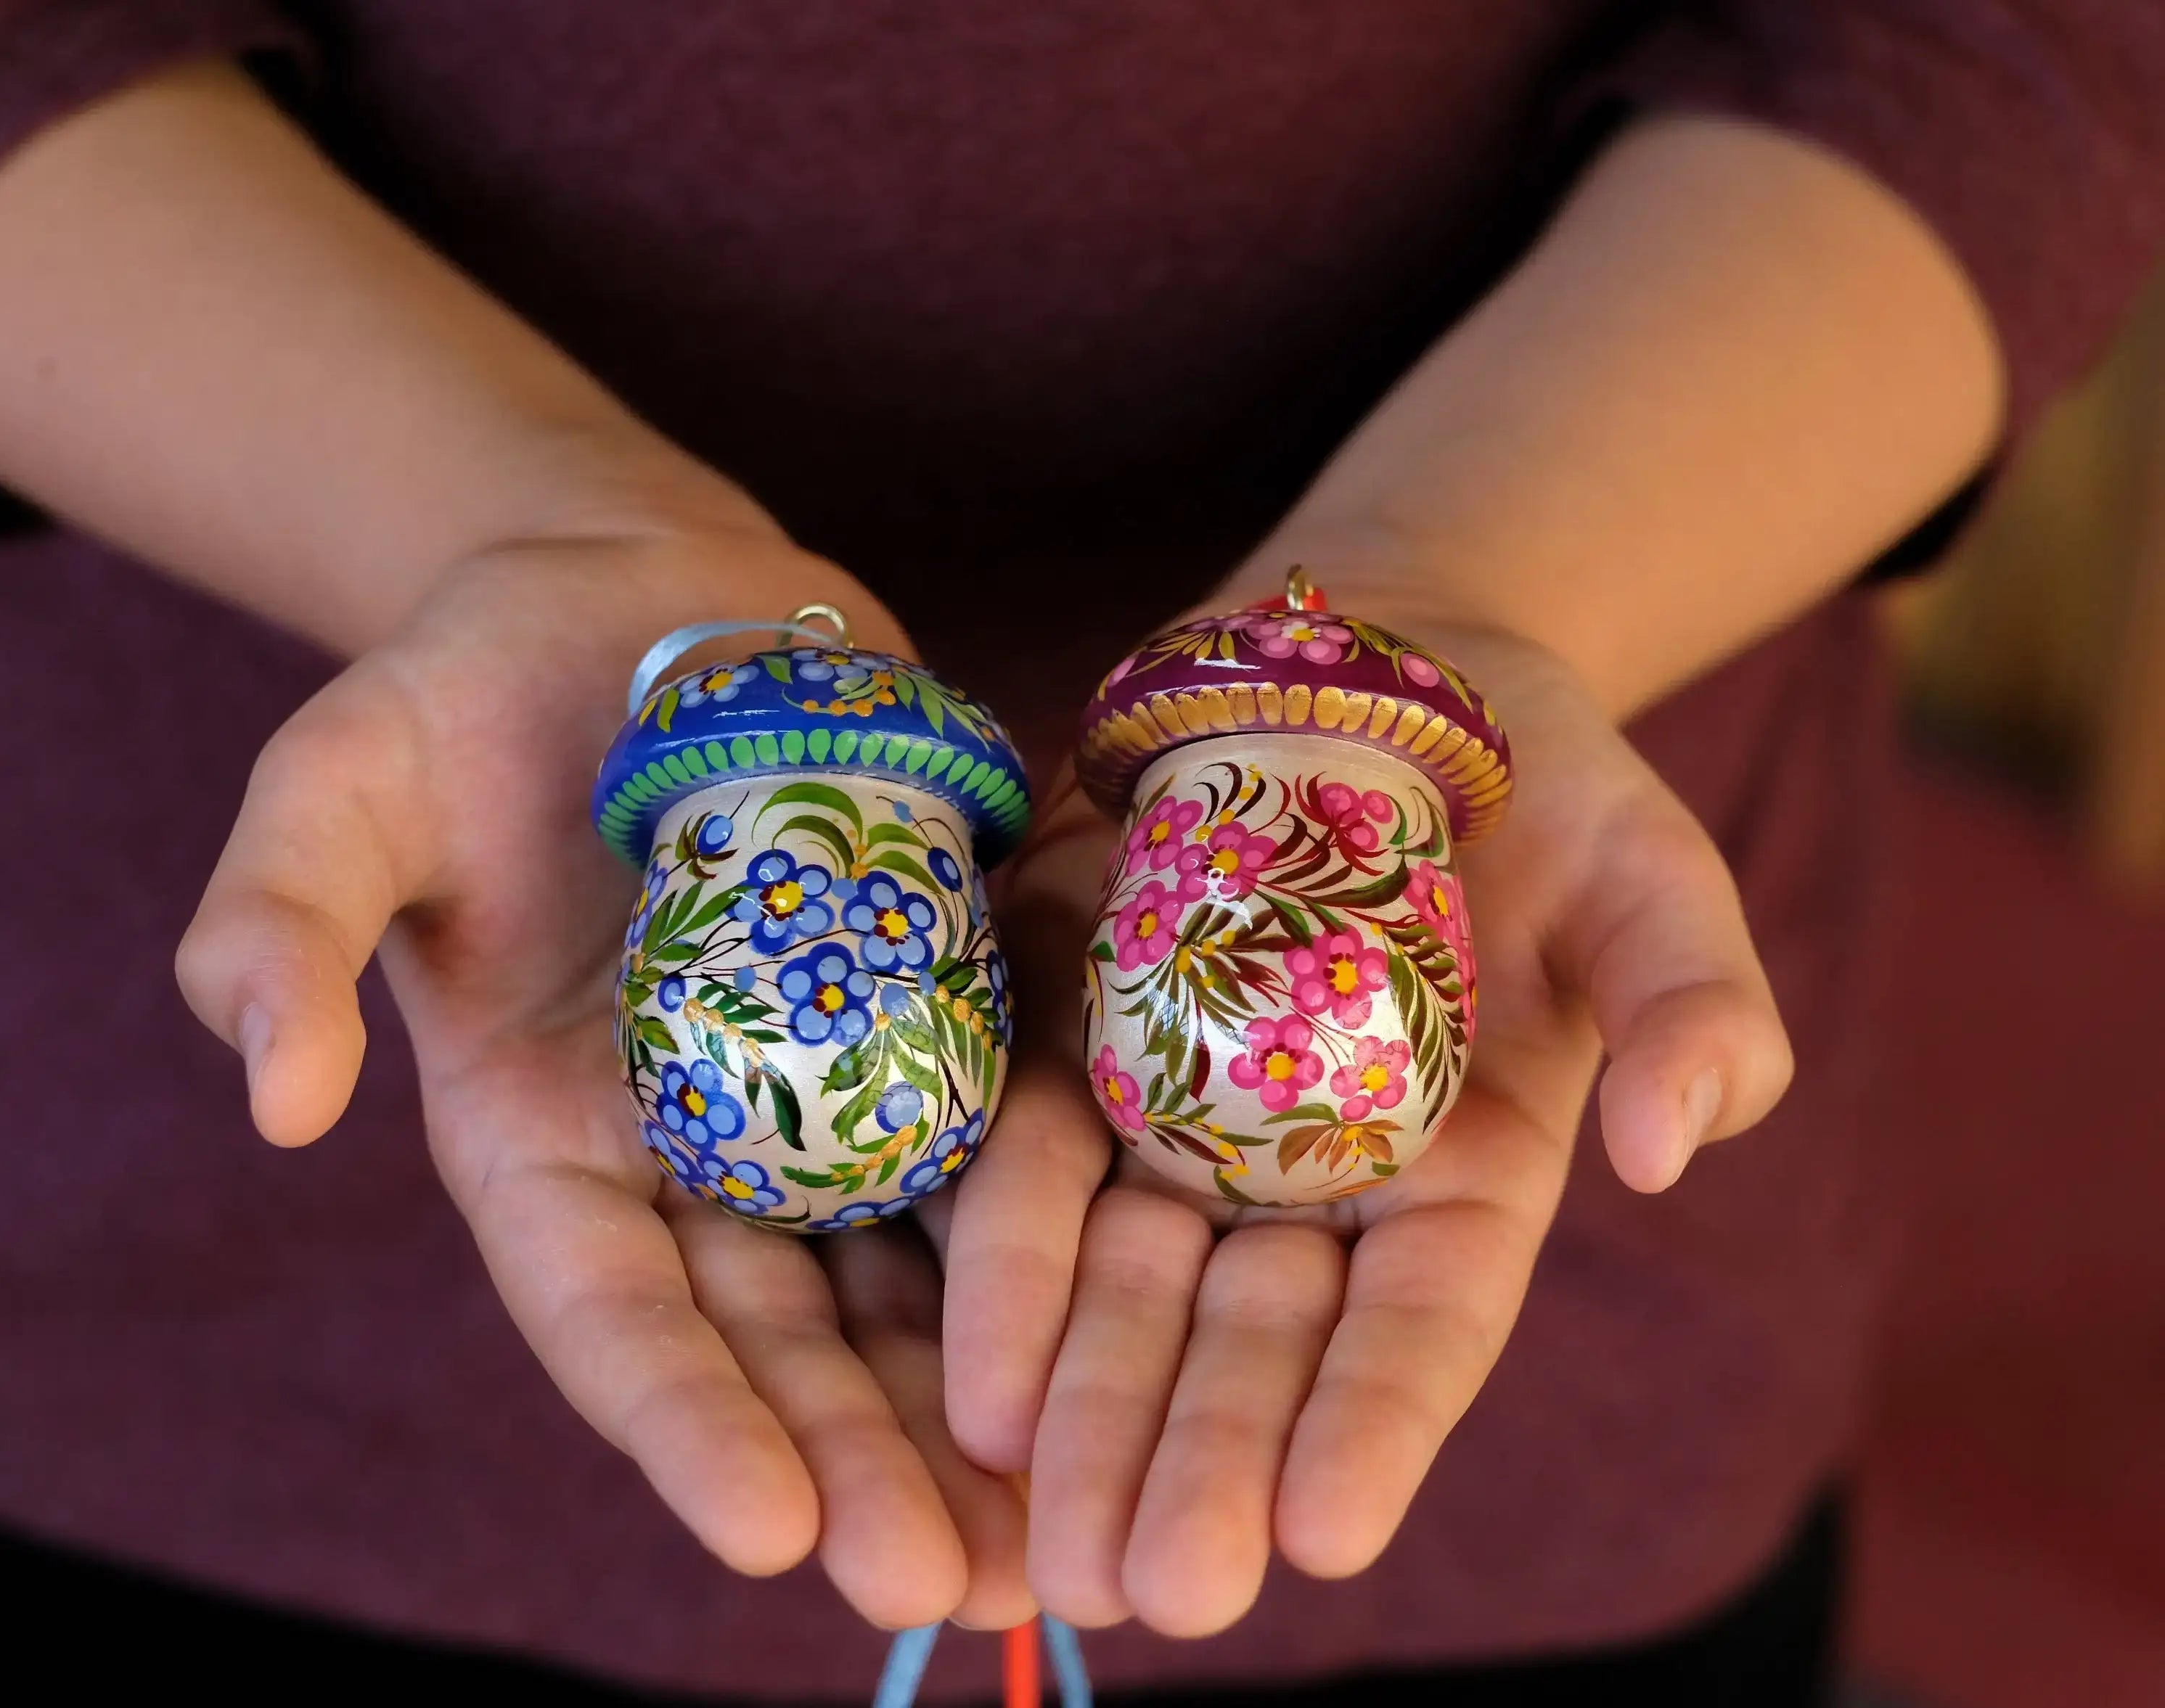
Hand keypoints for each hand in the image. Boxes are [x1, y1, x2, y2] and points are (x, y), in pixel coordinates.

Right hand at [175, 522, 1032, 1629]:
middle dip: (865, 1462)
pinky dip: (1058, 1240)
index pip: (613, 1317)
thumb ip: (284, 924)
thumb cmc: (469, 681)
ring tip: (1065, 1523)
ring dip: (981, 1403)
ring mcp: (823, 1086)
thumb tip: (274, 1097)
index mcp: (545, 1140)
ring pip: (909, 1274)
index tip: (776, 1537)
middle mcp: (691, 1144)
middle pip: (782, 1336)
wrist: (639, 596)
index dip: (689, 1429)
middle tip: (957, 1587)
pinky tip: (1138, 1330)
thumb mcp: (345, 780)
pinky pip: (1002, 1138)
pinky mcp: (930, 1011)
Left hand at [941, 623, 1791, 1634]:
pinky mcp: (1078, 1033)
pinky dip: (1002, 1260)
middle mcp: (1309, 1172)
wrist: (1376, 660)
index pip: (1418, 1325)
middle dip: (1198, 1462)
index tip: (1325, 1537)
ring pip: (1127, 1287)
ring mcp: (1183, 1111)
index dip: (1372, 1425)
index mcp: (1460, 1172)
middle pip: (1250, 1341)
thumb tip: (1673, 1143)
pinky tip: (966, 1374)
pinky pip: (1030, 1160)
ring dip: (1083, 1412)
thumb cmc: (1545, 781)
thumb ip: (1693, 1006)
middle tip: (1150, 1592)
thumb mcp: (1651, 877)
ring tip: (1040, 1542)